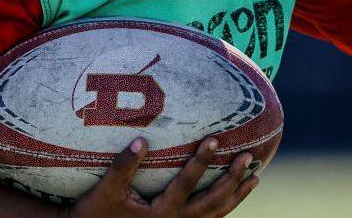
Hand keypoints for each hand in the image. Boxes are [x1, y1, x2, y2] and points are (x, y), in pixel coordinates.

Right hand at [69, 137, 258, 217]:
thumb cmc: (97, 212)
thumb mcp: (106, 189)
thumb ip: (124, 166)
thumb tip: (141, 140)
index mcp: (161, 213)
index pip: (187, 184)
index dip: (201, 162)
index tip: (214, 140)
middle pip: (212, 202)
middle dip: (232, 179)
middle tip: (248, 158)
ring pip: (216, 214)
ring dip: (236, 195)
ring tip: (254, 178)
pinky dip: (225, 207)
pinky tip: (232, 197)